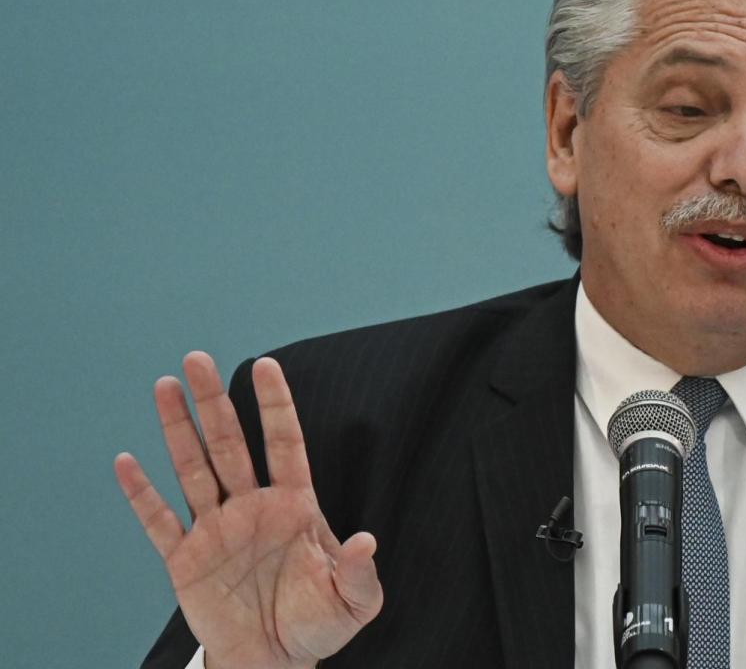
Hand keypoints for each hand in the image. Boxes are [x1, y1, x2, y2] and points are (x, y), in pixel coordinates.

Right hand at [115, 352, 382, 668]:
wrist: (275, 662)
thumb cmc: (318, 626)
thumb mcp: (352, 601)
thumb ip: (359, 571)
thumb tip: (367, 540)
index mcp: (294, 505)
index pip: (285, 443)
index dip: (275, 406)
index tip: (266, 365)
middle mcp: (252, 506)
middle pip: (230, 444)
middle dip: (214, 402)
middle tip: (198, 357)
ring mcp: (216, 529)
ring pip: (192, 469)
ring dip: (178, 429)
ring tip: (165, 385)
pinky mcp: (185, 559)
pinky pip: (160, 521)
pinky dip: (142, 494)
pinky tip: (127, 462)